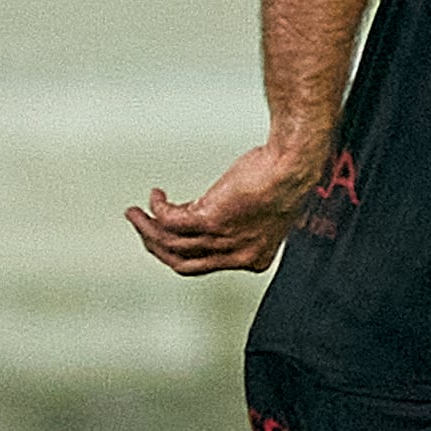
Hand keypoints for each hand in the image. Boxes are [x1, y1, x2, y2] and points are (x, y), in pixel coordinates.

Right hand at [128, 140, 323, 275]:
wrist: (294, 164)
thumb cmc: (285, 180)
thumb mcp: (263, 212)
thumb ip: (239, 225)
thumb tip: (211, 219)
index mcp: (253, 258)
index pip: (204, 265)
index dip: (180, 250)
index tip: (167, 234)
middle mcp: (238, 255)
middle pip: (181, 262)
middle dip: (154, 246)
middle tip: (141, 228)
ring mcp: (224, 239)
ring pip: (170, 244)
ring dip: (146, 227)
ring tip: (135, 213)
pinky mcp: (212, 219)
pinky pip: (170, 221)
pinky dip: (158, 208)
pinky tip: (156, 197)